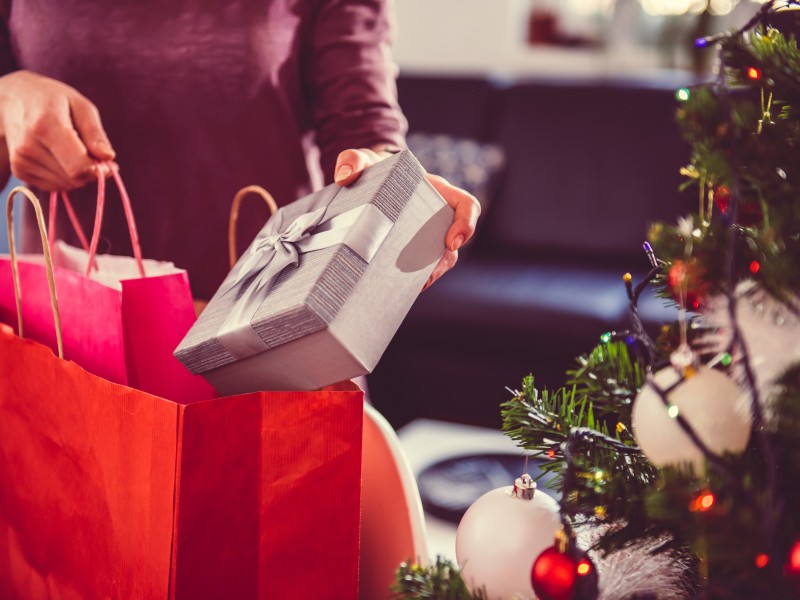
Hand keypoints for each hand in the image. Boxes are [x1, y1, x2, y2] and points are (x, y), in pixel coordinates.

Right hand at [0, 70, 115, 190]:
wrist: (12, 99)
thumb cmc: (53, 100)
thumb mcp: (80, 105)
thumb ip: (95, 133)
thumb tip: (108, 157)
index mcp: (46, 125)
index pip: (78, 166)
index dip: (99, 170)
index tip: (108, 163)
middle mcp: (29, 146)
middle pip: (74, 178)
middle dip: (90, 170)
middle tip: (89, 151)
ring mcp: (21, 160)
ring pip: (66, 184)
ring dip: (77, 174)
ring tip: (70, 149)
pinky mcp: (19, 170)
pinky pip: (54, 186)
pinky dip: (64, 176)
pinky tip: (58, 156)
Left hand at [334, 148, 480, 289]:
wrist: (365, 181)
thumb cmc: (373, 167)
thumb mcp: (362, 159)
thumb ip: (352, 160)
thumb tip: (344, 177)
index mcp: (436, 191)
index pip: (466, 205)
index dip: (467, 224)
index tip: (452, 242)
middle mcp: (437, 214)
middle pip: (455, 241)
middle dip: (444, 260)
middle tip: (427, 275)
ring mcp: (425, 233)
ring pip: (439, 257)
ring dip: (430, 273)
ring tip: (413, 286)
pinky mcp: (411, 247)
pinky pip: (420, 265)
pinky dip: (414, 277)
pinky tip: (399, 286)